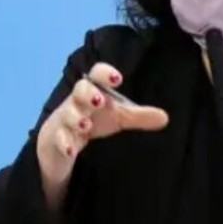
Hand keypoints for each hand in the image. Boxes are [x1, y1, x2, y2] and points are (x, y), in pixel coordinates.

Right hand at [36, 62, 168, 188]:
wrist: (60, 137)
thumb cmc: (93, 119)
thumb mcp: (118, 118)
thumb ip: (139, 117)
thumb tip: (165, 118)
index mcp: (94, 91)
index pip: (96, 74)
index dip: (105, 73)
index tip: (117, 78)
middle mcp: (78, 102)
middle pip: (79, 90)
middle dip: (87, 93)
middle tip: (99, 100)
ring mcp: (65, 119)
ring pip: (67, 114)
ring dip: (76, 119)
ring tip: (86, 126)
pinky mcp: (57, 138)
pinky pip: (58, 138)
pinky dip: (64, 143)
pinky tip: (72, 150)